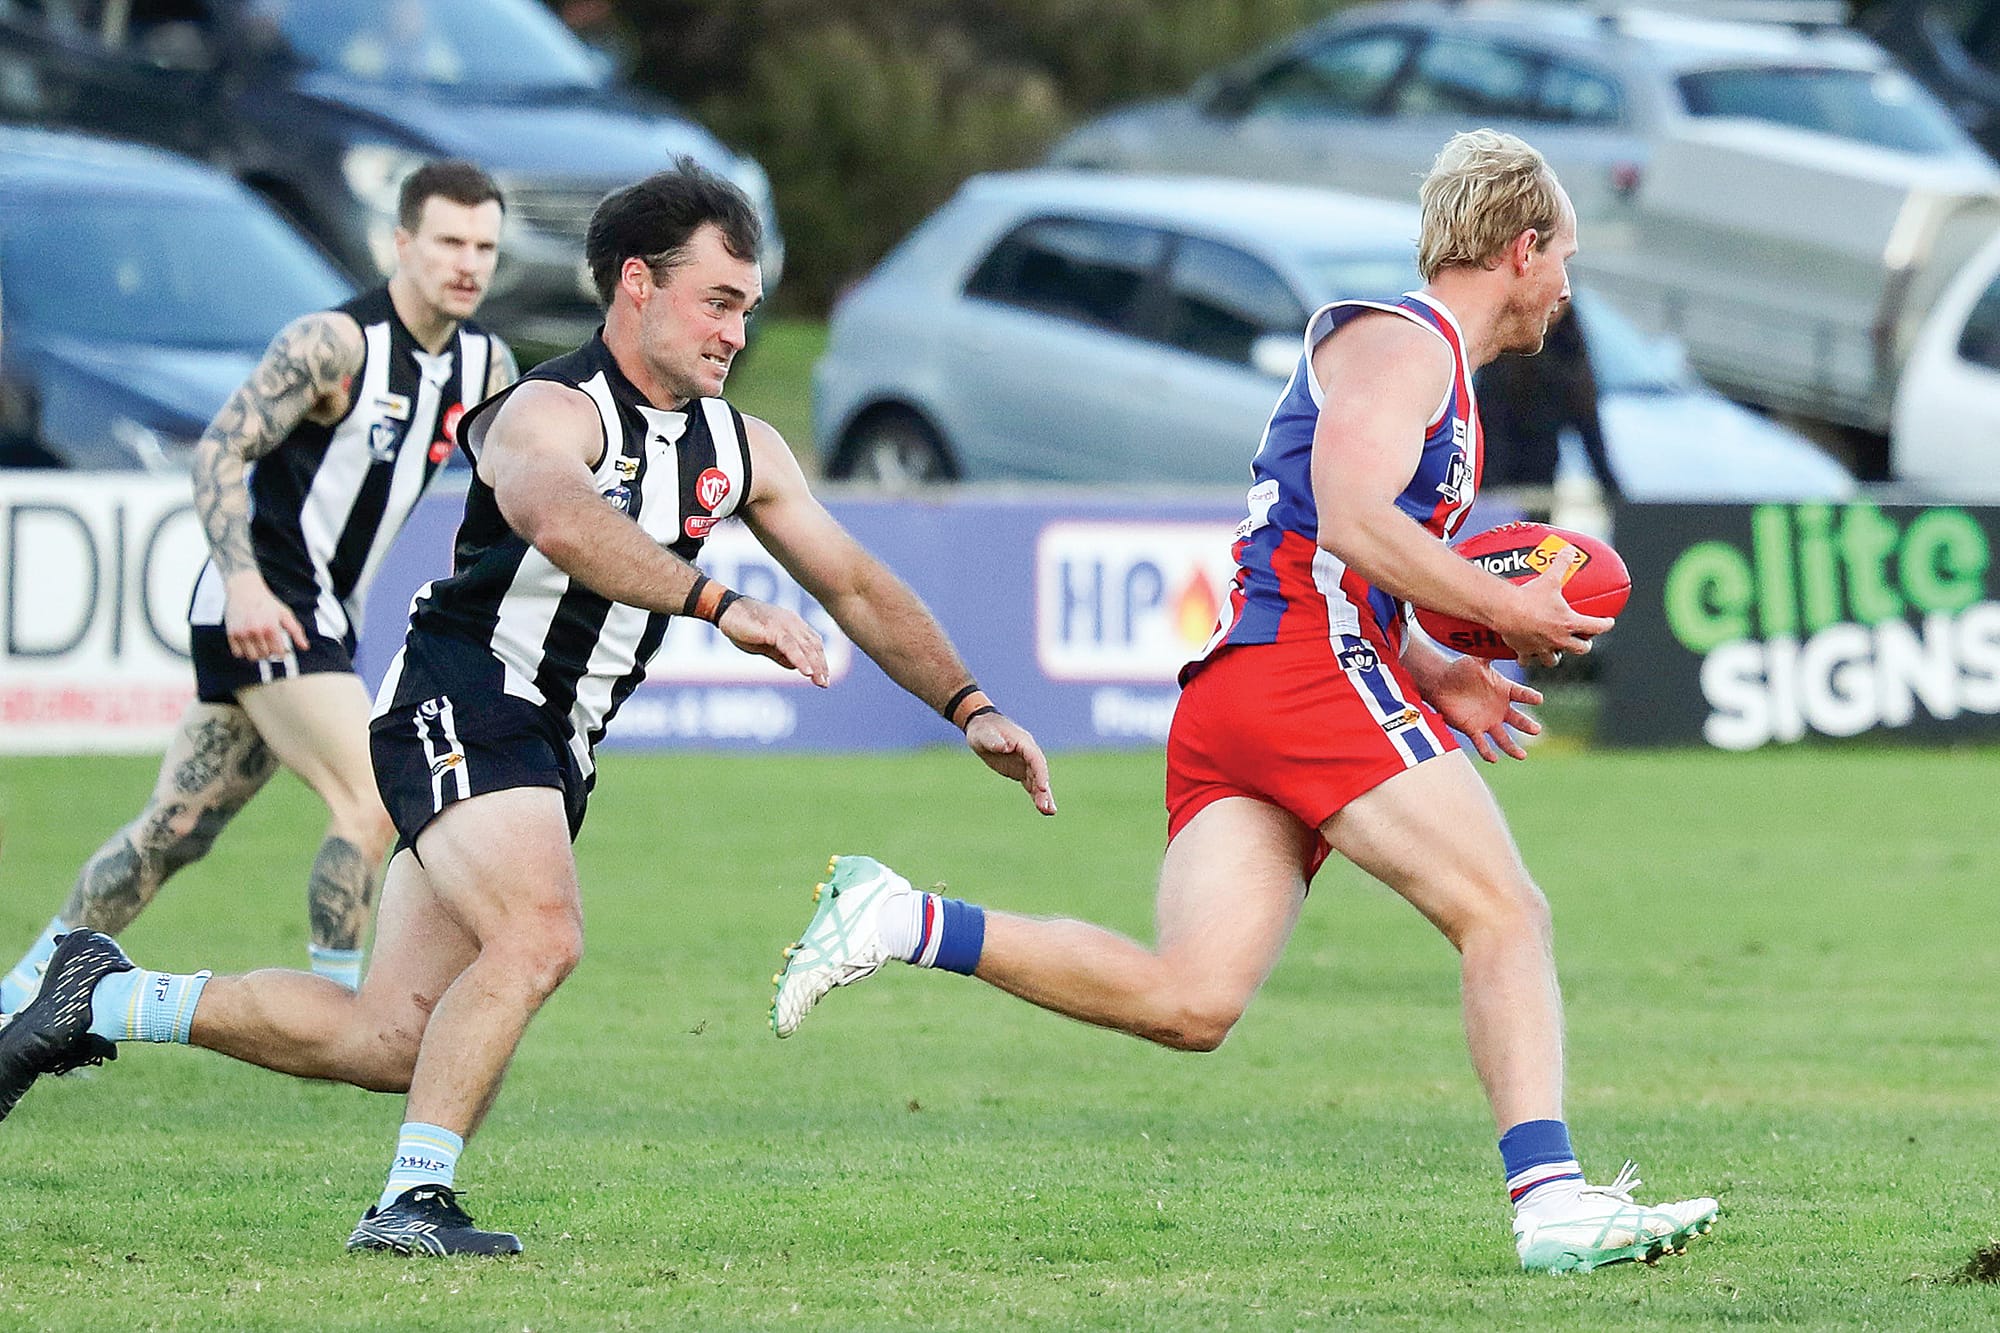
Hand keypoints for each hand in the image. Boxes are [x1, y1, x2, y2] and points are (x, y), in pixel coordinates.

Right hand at [223, 571, 309, 660]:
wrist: (245, 590)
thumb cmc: (266, 602)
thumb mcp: (285, 614)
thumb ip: (296, 631)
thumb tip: (305, 647)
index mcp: (271, 627)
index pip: (279, 653)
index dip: (282, 653)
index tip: (282, 649)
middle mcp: (256, 631)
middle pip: (265, 656)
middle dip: (270, 652)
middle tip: (270, 644)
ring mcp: (242, 633)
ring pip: (252, 657)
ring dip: (257, 654)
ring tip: (260, 644)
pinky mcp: (231, 634)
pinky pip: (238, 654)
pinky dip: (244, 652)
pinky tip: (249, 643)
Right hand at [715, 597, 828, 685]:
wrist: (726, 610)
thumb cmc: (744, 626)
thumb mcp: (766, 644)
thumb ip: (781, 654)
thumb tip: (796, 667)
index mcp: (793, 624)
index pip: (813, 643)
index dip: (820, 660)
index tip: (824, 677)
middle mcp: (792, 623)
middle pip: (813, 646)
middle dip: (821, 666)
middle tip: (824, 684)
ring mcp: (784, 624)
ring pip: (805, 646)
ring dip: (815, 665)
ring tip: (820, 681)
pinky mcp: (772, 629)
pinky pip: (790, 646)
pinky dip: (800, 659)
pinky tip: (806, 672)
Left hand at [965, 712, 1056, 815]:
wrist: (980, 727)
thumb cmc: (983, 729)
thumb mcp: (984, 734)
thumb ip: (994, 740)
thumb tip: (1005, 746)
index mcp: (1023, 742)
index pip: (1036, 759)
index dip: (1041, 773)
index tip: (1043, 787)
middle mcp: (1028, 753)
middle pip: (1040, 773)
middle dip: (1044, 790)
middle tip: (1047, 808)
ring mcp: (1025, 763)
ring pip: (1037, 781)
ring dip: (1043, 796)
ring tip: (1049, 812)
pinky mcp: (1020, 771)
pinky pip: (1031, 785)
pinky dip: (1036, 796)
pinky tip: (1042, 809)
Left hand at [1426, 654, 1542, 761]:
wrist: (1441, 683)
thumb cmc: (1460, 670)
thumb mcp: (1476, 660)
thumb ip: (1489, 652)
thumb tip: (1501, 634)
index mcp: (1504, 690)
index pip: (1521, 694)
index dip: (1530, 697)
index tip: (1539, 699)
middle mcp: (1499, 708)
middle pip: (1517, 720)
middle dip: (1527, 725)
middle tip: (1536, 730)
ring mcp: (1487, 720)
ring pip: (1503, 737)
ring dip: (1512, 748)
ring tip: (1522, 756)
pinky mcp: (1473, 729)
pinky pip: (1482, 744)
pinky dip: (1488, 752)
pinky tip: (1494, 759)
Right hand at [1497, 546, 1613, 667]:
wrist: (1506, 610)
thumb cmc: (1529, 597)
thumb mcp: (1549, 578)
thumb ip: (1562, 564)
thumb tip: (1570, 550)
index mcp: (1570, 623)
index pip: (1596, 627)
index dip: (1605, 624)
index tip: (1608, 622)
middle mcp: (1559, 639)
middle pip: (1580, 649)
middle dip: (1584, 644)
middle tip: (1582, 638)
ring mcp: (1542, 648)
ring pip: (1555, 660)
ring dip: (1557, 655)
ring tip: (1556, 648)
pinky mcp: (1525, 651)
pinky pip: (1527, 659)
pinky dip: (1528, 657)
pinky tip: (1526, 653)